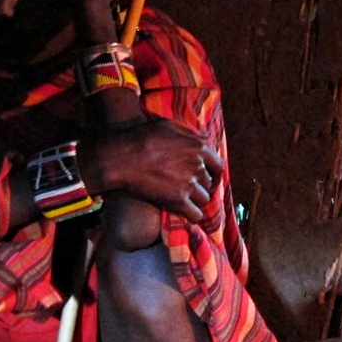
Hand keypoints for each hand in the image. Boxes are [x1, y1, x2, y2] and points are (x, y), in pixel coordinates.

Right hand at [82, 119, 223, 222]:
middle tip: (189, 189)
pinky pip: (195, 215)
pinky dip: (192, 215)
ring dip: (196, 201)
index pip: (218, 166)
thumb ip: (189, 135)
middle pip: (209, 183)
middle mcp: (198, 166)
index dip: (214, 174)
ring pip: (204, 199)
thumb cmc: (142, 138)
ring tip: (184, 200)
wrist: (122, 158)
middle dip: (201, 187)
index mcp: (199, 147)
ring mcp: (189, 184)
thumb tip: (201, 139)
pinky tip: (185, 213)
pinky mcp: (178, 200)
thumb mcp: (169, 126)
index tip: (209, 180)